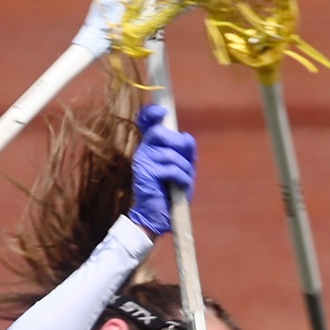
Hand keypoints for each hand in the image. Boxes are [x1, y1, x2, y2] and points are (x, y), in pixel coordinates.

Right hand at [128, 104, 195, 235]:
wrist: (157, 217)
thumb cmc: (171, 193)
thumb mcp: (183, 169)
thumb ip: (186, 152)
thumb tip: (187, 136)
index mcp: (150, 147)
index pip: (145, 123)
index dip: (152, 113)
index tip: (162, 112)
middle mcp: (143, 151)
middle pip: (163, 133)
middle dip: (180, 148)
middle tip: (184, 165)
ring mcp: (142, 162)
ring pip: (171, 154)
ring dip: (184, 169)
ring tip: (182, 182)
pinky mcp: (146, 174)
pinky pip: (172, 169)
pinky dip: (182, 179)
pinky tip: (179, 187)